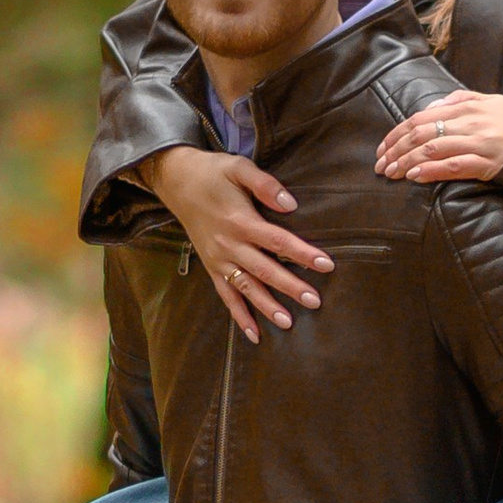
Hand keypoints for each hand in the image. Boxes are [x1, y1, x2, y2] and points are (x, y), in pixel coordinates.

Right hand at [145, 146, 331, 344]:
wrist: (176, 181)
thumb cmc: (212, 173)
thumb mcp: (238, 167)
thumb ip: (265, 185)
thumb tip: (291, 204)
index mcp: (240, 221)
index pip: (277, 241)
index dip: (303, 254)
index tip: (327, 264)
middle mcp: (230, 245)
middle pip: (265, 270)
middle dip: (290, 287)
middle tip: (315, 301)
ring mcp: (219, 259)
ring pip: (246, 288)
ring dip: (266, 307)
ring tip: (288, 323)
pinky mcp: (212, 267)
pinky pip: (226, 295)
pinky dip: (239, 316)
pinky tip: (254, 334)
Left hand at [374, 90, 502, 186]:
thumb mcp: (491, 101)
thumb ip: (461, 100)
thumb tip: (433, 106)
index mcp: (467, 106)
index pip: (421, 118)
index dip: (398, 133)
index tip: (383, 147)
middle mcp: (470, 122)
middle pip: (421, 134)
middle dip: (396, 150)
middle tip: (381, 165)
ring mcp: (479, 143)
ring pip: (432, 150)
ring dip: (407, 162)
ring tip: (392, 173)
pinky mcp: (488, 163)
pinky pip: (454, 166)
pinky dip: (431, 170)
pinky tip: (415, 176)